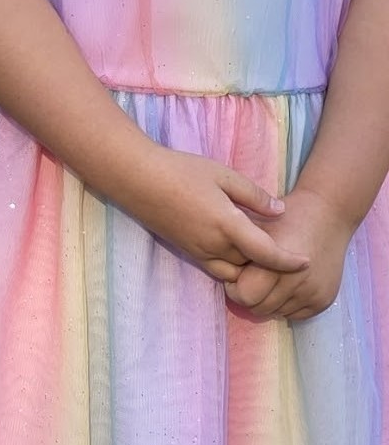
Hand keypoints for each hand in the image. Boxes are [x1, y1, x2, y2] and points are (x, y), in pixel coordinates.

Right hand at [122, 145, 307, 284]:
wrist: (138, 179)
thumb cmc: (181, 171)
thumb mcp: (222, 174)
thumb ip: (253, 195)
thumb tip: (280, 210)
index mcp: (228, 225)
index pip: (267, 253)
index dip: (289, 261)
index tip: (307, 262)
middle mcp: (215, 245)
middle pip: (253, 267)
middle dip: (271, 265)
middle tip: (287, 251)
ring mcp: (200, 252)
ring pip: (236, 272)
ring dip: (251, 268)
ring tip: (262, 253)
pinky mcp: (188, 251)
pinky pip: (218, 268)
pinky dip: (233, 265)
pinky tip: (237, 249)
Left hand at [222, 187, 352, 321]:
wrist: (328, 215)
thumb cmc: (287, 217)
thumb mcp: (257, 225)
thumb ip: (239, 247)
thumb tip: (220, 268)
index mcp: (275, 263)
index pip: (244, 295)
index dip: (235, 286)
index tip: (237, 274)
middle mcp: (296, 282)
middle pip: (258, 309)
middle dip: (250, 296)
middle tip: (250, 278)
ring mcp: (312, 294)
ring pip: (276, 313)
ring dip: (268, 301)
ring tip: (269, 280)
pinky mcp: (323, 301)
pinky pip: (294, 315)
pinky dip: (286, 304)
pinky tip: (286, 285)